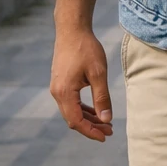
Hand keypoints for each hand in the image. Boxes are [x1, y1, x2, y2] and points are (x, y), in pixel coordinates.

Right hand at [49, 26, 113, 140]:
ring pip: (72, 111)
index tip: (105, 137)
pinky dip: (83, 109)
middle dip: (91, 127)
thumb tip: (106, 119)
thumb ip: (102, 97)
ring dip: (88, 118)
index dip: (90, 132)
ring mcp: (57, 87)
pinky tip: (95, 111)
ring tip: (105, 123)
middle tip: (109, 131)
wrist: (72, 29)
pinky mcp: (60, 82)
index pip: (76, 121)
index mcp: (64, 92)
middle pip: (73, 119)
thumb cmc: (86, 48)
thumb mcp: (98, 73)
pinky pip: (71, 102)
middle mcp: (57, 92)